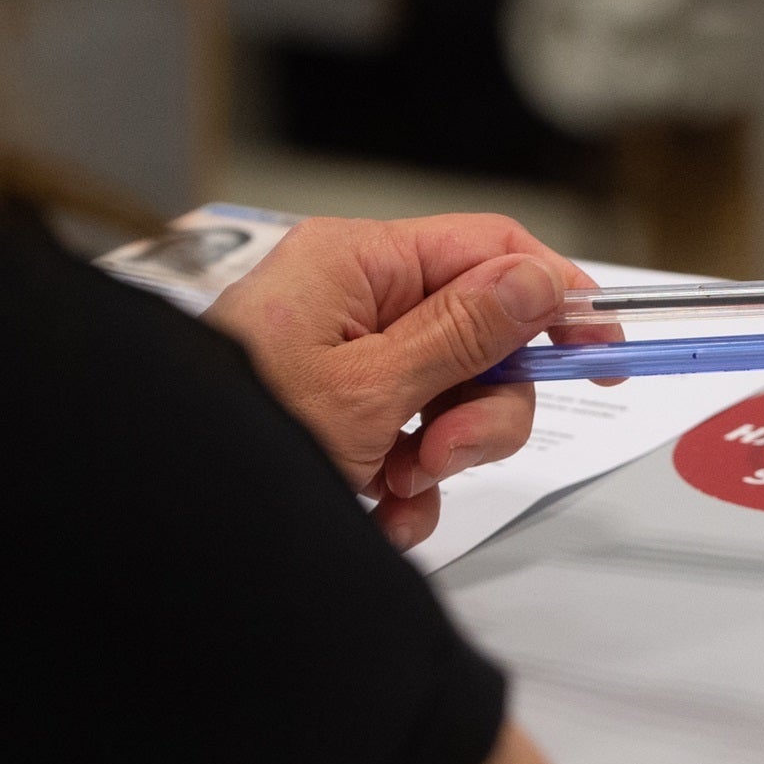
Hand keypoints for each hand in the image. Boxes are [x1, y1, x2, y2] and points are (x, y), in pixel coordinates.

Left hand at [202, 215, 619, 550]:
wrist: (163, 508)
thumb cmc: (240, 432)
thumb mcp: (368, 390)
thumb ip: (462, 334)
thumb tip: (537, 281)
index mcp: (359, 262)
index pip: (490, 249)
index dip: (553, 295)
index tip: (601, 348)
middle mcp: (356, 299)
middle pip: (481, 335)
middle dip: (482, 408)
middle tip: (445, 453)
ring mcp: (348, 358)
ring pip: (453, 397)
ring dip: (444, 455)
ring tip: (394, 489)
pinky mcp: (342, 412)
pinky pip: (413, 439)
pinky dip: (408, 486)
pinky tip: (379, 513)